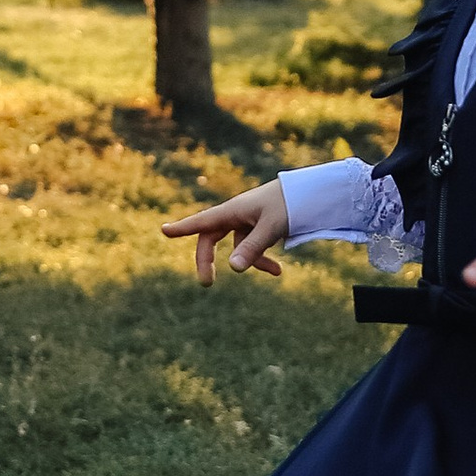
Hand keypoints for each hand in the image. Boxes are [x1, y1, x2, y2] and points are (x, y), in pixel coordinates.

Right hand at [163, 182, 290, 281]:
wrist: (312, 192)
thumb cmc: (290, 204)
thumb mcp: (271, 227)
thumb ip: (252, 248)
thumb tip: (233, 268)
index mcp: (233, 210)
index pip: (202, 221)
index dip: (182, 228)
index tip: (163, 230)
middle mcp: (237, 215)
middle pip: (211, 238)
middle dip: (208, 260)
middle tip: (207, 282)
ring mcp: (248, 221)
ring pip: (238, 246)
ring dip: (254, 262)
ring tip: (276, 272)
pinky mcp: (261, 227)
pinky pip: (254, 247)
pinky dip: (264, 259)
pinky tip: (279, 271)